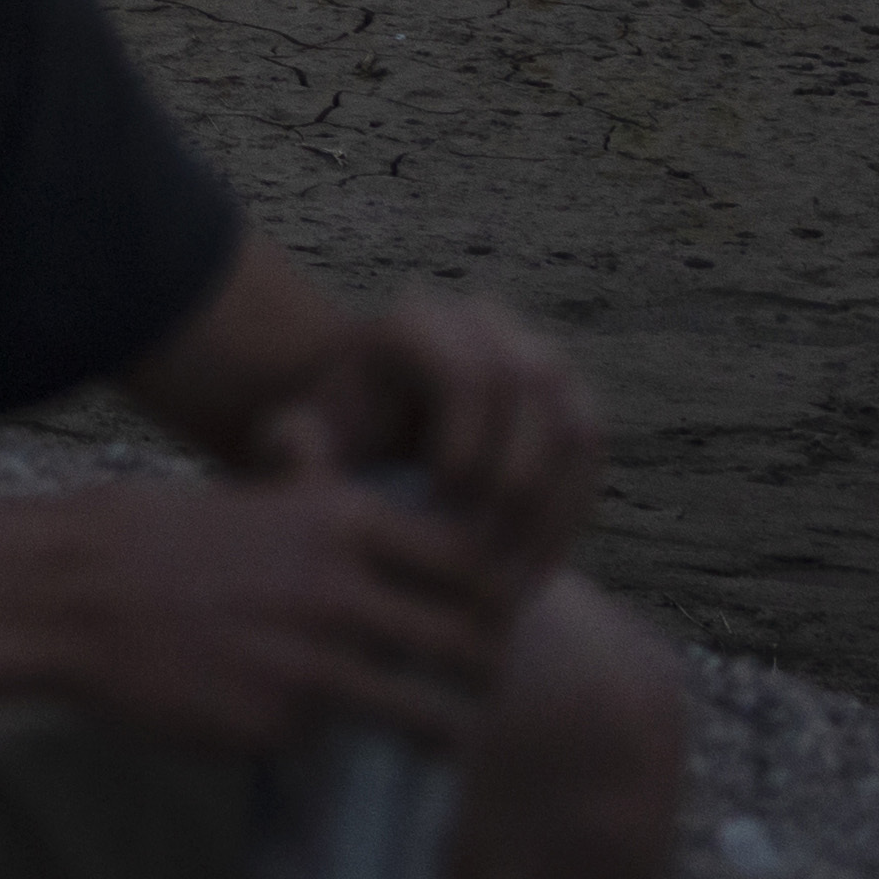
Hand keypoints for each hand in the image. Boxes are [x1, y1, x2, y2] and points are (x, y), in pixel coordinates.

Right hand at [43, 464, 519, 755]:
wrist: (75, 592)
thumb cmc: (169, 539)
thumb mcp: (264, 497)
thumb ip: (341, 519)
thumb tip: (412, 544)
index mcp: (344, 522)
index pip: (472, 564)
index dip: (494, 595)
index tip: (487, 615)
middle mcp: (341, 592)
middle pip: (469, 646)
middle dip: (486, 673)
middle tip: (480, 687)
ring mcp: (311, 665)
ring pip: (427, 714)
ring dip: (448, 733)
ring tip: (445, 741)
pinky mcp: (277, 726)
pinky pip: (333, 740)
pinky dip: (333, 740)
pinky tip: (312, 728)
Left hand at [300, 292, 601, 580]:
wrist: (373, 465)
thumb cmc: (329, 458)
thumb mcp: (297, 451)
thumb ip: (288, 447)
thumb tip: (299, 431)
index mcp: (411, 324)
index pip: (466, 370)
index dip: (464, 443)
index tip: (439, 504)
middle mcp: (478, 321)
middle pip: (530, 379)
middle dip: (513, 468)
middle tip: (488, 537)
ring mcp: (531, 353)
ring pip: (571, 409)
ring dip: (549, 490)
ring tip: (513, 554)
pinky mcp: (566, 398)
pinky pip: (590, 443)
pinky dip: (570, 501)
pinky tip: (536, 557)